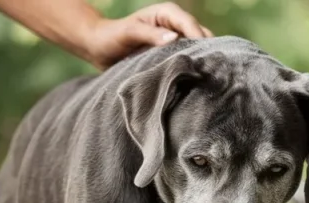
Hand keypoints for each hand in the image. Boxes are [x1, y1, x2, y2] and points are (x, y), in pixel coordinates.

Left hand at [85, 2, 213, 69]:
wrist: (99, 47)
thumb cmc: (111, 37)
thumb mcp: (128, 33)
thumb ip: (150, 34)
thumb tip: (174, 38)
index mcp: (167, 13)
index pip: (191, 25)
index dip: (199, 40)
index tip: (204, 60)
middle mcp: (175, 25)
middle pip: (200, 36)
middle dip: (206, 52)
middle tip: (210, 73)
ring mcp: (175, 40)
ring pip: (197, 49)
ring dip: (200, 62)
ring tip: (204, 80)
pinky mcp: (171, 54)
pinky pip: (187, 61)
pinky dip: (191, 69)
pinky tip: (193, 83)